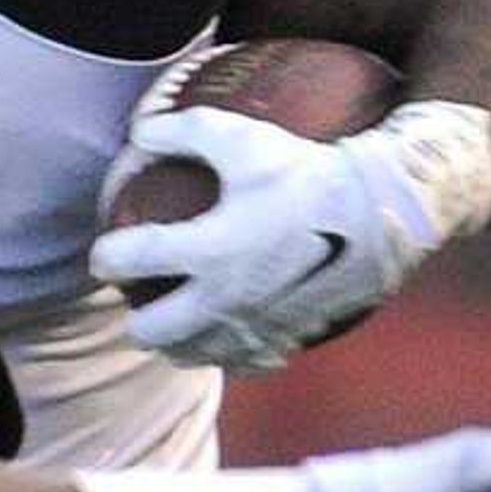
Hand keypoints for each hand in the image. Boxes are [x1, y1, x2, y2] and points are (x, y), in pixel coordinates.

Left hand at [91, 99, 490, 372]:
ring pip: (190, 354)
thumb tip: (138, 131)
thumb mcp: (243, 136)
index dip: (107, 256)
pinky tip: (227, 327)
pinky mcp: (285, 342)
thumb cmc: (309, 168)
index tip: (108, 251)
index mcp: (207, 251)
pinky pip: (239, 362)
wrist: (382, 212)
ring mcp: (255, 328)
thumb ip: (183, 129)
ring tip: (178, 312)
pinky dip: (225, 348)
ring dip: (175, 338)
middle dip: (135, 316)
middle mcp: (225, 301)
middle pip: (150, 331)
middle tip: (138, 294)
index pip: (130, 262)